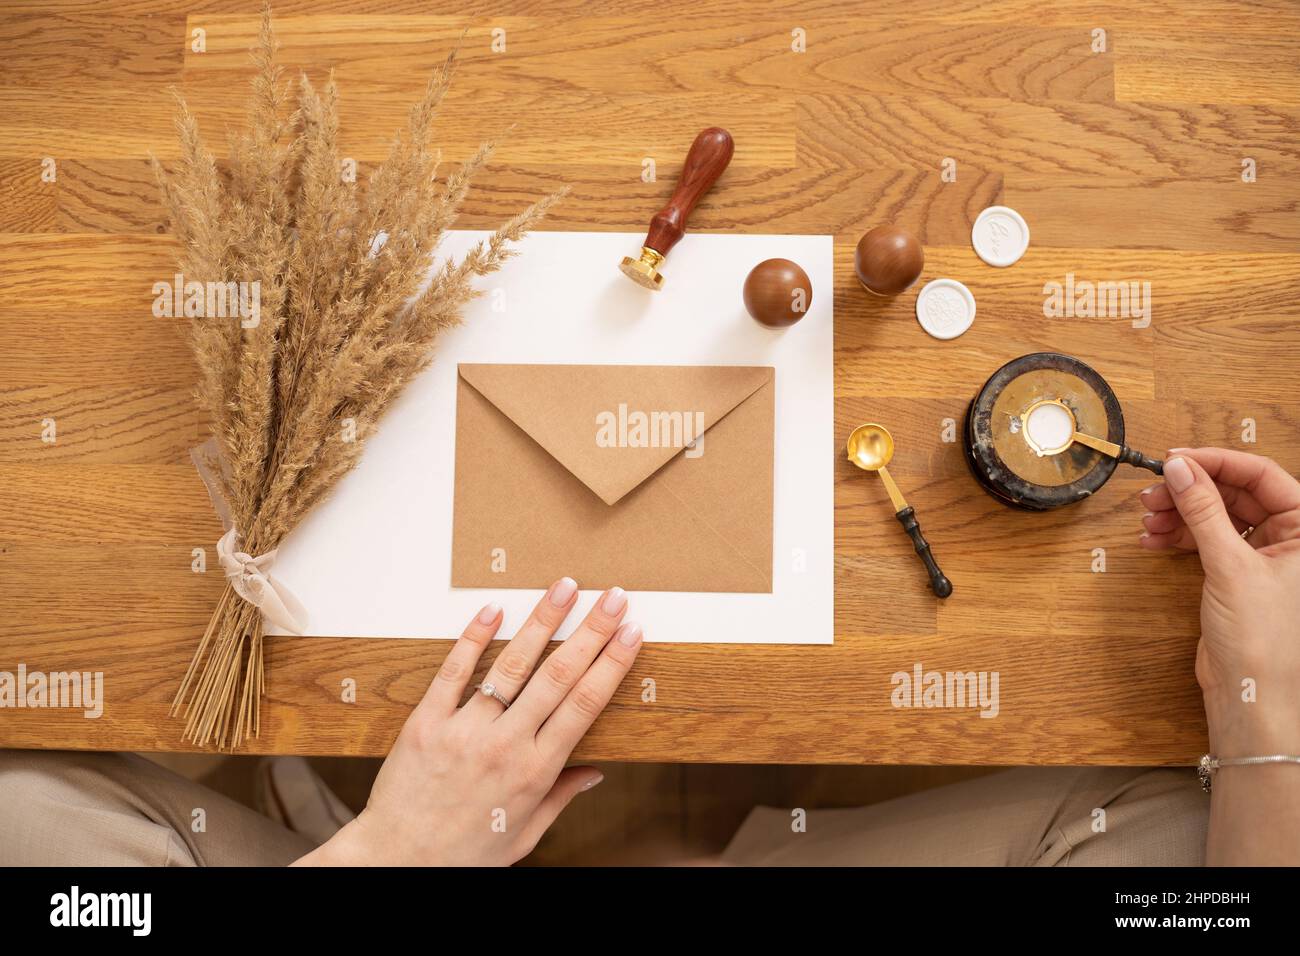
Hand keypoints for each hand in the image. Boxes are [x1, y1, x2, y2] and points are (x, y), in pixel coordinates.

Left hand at [295, 577, 642, 865]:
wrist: (399, 862)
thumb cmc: (465, 853)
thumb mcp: (526, 833)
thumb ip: (561, 797)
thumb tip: (596, 772)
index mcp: (537, 771)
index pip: (585, 704)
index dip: (612, 663)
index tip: (632, 632)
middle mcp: (506, 745)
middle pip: (558, 676)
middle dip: (591, 631)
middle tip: (613, 596)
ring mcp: (466, 730)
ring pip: (512, 665)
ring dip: (542, 621)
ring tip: (564, 586)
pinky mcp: (427, 722)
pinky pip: (454, 671)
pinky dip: (474, 637)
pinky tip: (494, 608)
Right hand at [1139, 448, 1299, 754]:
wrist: (1251, 692)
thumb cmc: (1263, 638)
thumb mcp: (1229, 564)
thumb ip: (1202, 510)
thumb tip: (1180, 468)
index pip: (1261, 475)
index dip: (1216, 462)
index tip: (1176, 460)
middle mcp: (1290, 539)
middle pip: (1234, 494)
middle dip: (1190, 491)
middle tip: (1153, 492)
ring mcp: (1263, 556)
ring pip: (1216, 516)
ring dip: (1179, 514)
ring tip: (1148, 519)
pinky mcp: (1237, 574)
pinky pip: (1206, 540)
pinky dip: (1179, 537)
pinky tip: (1154, 539)